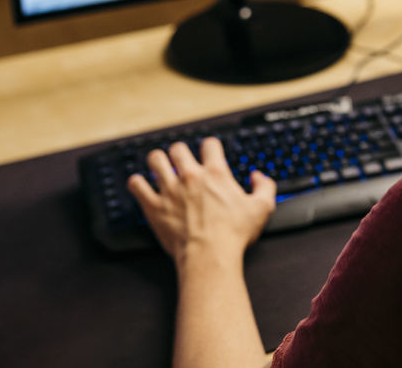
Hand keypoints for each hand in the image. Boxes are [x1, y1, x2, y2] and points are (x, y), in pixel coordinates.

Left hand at [127, 138, 276, 269]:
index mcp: (215, 174)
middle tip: (181, 160)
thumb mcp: (262, 209)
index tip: (209, 153)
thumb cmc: (233, 235)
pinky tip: (140, 184)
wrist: (209, 256)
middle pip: (178, 148)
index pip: (209, 144)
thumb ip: (265, 187)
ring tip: (159, 165)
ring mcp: (170, 190)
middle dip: (180, 152)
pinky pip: (137, 185)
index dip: (210, 146)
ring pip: (155, 160)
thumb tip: (258, 177)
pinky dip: (136, 183)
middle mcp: (190, 176)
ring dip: (157, 160)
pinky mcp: (154, 206)